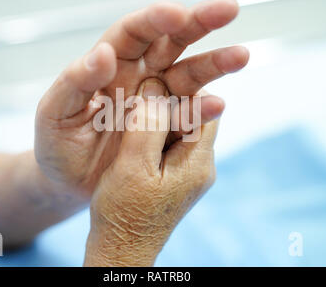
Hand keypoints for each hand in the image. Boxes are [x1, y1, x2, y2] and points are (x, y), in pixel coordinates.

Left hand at [34, 0, 247, 197]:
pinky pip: (189, 116)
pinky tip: (216, 107)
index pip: (133, 32)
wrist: (69, 181)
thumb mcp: (54, 113)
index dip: (154, 20)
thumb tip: (103, 53)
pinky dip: (204, 111)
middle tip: (227, 10)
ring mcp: (157, 101)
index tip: (176, 14)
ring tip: (240, 56)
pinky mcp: (168, 128)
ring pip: (189, 75)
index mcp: (109, 64)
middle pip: (171, 42)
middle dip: (198, 24)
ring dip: (214, 64)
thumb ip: (74, 82)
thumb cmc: (57, 144)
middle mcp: (138, 75)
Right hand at [84, 78, 218, 265]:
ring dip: (160, 116)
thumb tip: (157, 87)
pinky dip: (155, 132)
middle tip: (144, 89)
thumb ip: (147, 125)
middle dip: (171, 100)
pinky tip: (135, 130)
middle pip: (195, 117)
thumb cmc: (124, 214)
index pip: (205, 108)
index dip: (182, 87)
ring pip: (180, 129)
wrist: (121, 250)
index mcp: (197, 162)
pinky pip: (170, 144)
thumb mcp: (132, 166)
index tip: (157, 76)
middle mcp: (200, 166)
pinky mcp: (175, 179)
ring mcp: (189, 174)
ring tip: (136, 107)